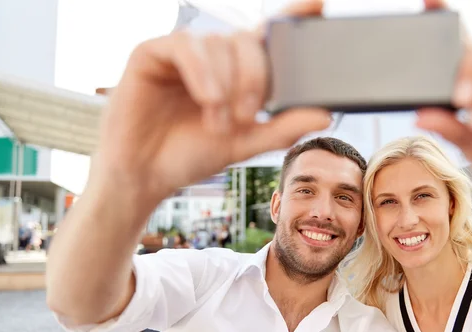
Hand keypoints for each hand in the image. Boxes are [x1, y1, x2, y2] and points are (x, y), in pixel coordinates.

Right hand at [90, 0, 330, 206]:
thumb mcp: (245, 143)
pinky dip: (202, 72)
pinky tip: (207, 100)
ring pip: (219, 44)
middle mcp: (214, 57)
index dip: (293, 16)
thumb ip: (282, 128)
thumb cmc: (191, 155)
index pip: (268, 36)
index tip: (319, 5)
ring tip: (217, 124)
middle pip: (249, 41)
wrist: (146, 175)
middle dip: (255, 78)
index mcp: (238, 72)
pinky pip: (186, 46)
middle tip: (248, 116)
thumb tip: (325, 114)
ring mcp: (184, 52)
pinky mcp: (153, 53)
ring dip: (225, 86)